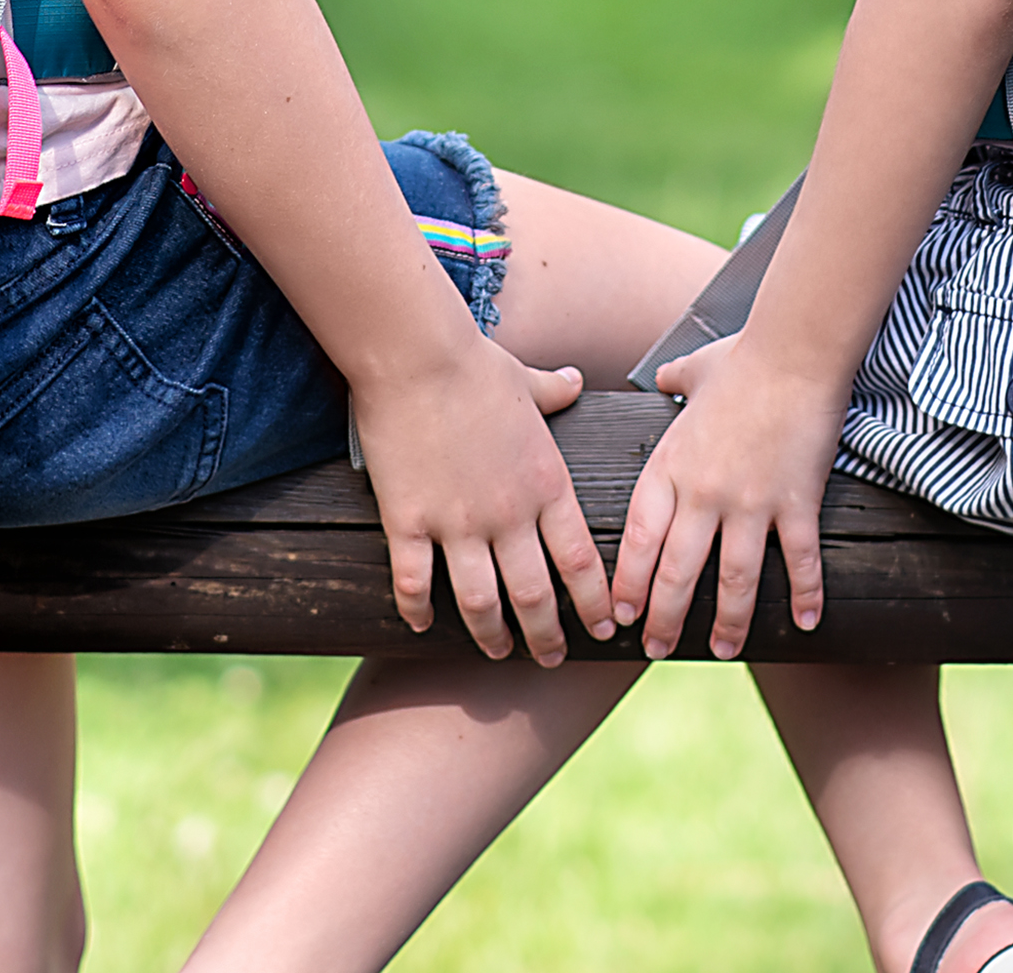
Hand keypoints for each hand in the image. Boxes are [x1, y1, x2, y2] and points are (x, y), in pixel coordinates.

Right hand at [345, 341, 608, 663]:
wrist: (417, 354)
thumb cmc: (474, 364)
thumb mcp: (528, 381)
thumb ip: (556, 392)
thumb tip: (575, 380)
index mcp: (546, 484)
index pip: (580, 561)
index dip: (594, 604)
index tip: (604, 630)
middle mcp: (508, 514)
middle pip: (535, 595)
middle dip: (545, 636)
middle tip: (549, 659)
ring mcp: (457, 523)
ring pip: (480, 601)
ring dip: (490, 635)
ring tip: (494, 653)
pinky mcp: (408, 521)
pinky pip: (414, 582)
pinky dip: (417, 609)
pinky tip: (421, 624)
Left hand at [610, 327, 852, 660]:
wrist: (795, 350)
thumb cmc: (743, 358)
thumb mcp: (693, 372)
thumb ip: (673, 382)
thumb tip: (662, 377)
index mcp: (670, 466)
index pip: (639, 540)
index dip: (628, 584)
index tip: (622, 615)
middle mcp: (704, 492)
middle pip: (678, 572)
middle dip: (665, 619)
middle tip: (659, 649)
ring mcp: (751, 502)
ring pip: (734, 580)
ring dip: (729, 622)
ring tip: (725, 650)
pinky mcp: (796, 502)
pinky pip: (800, 561)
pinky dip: (805, 595)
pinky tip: (806, 623)